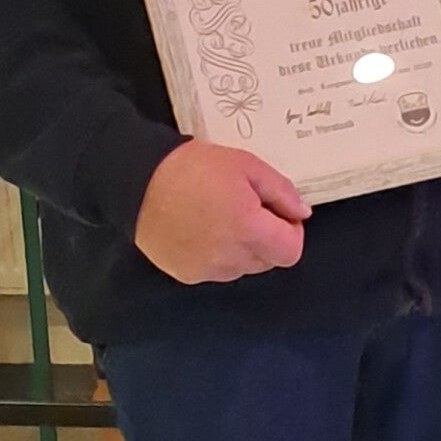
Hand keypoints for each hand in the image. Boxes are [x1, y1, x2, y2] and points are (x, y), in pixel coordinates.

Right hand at [134, 140, 310, 282]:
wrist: (138, 181)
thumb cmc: (194, 167)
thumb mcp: (246, 165)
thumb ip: (281, 191)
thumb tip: (302, 214)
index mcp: (248, 230)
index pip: (291, 252)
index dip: (290, 231)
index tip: (276, 211)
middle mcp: (230, 259)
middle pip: (268, 261)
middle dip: (267, 237)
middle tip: (247, 208)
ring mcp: (207, 271)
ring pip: (243, 267)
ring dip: (243, 248)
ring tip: (220, 217)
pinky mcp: (187, 275)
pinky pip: (217, 270)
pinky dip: (218, 255)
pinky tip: (202, 230)